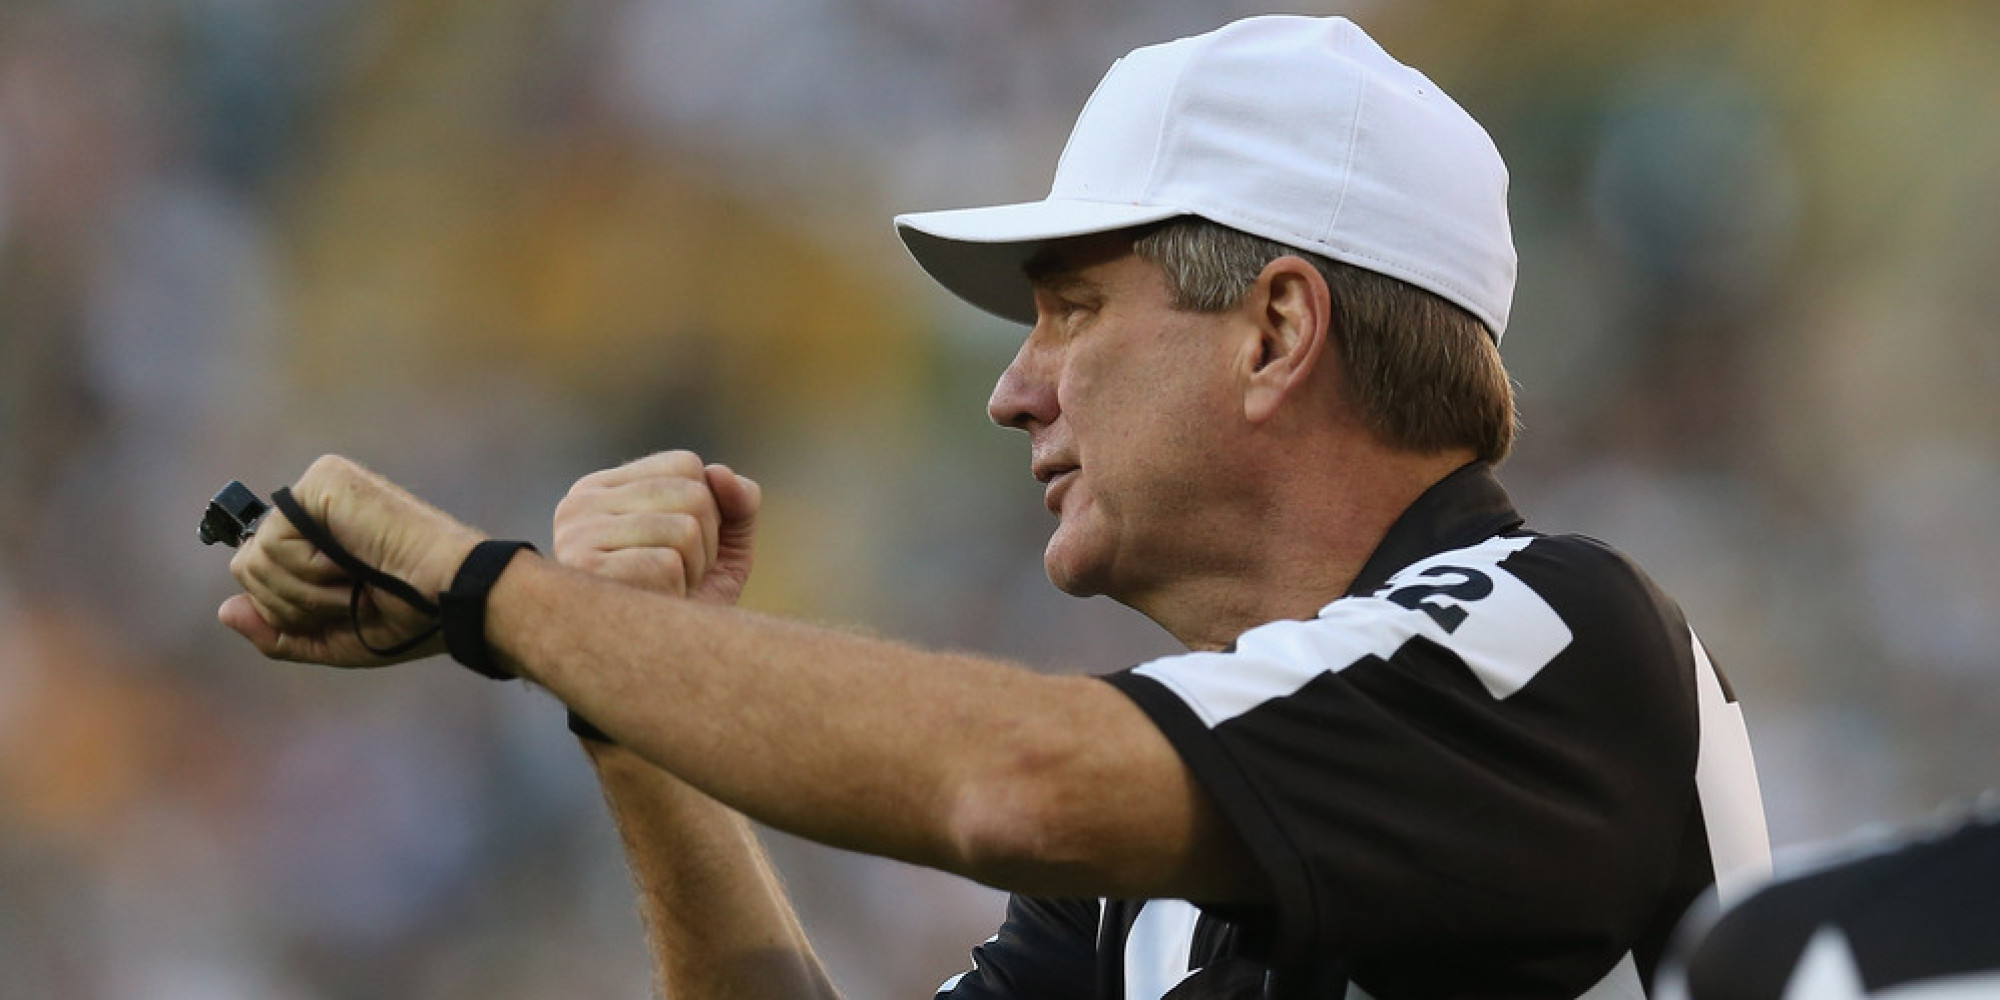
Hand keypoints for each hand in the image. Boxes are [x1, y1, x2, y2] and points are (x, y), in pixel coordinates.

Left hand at [218, 455, 485, 666]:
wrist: (449, 599)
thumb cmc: (407, 618)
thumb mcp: (330, 638)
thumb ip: (277, 631)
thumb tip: (225, 610)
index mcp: (315, 537)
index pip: (255, 574)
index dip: (287, 607)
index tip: (344, 606)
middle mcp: (312, 507)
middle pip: (245, 567)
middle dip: (291, 603)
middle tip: (347, 595)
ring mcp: (317, 489)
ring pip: (253, 559)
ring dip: (305, 591)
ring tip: (352, 580)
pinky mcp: (324, 481)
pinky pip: (273, 541)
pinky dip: (309, 569)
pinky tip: (349, 562)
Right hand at [552, 451, 760, 605]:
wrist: (654, 669)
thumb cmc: (685, 602)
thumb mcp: (723, 547)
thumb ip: (737, 503)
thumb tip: (720, 473)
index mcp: (602, 488)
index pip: (685, 464)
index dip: (708, 508)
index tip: (683, 544)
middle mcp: (580, 504)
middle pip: (692, 494)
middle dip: (706, 543)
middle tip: (680, 576)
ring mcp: (577, 536)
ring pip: (686, 529)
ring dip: (695, 570)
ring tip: (667, 592)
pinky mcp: (587, 572)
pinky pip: (667, 563)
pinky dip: (676, 590)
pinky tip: (653, 606)